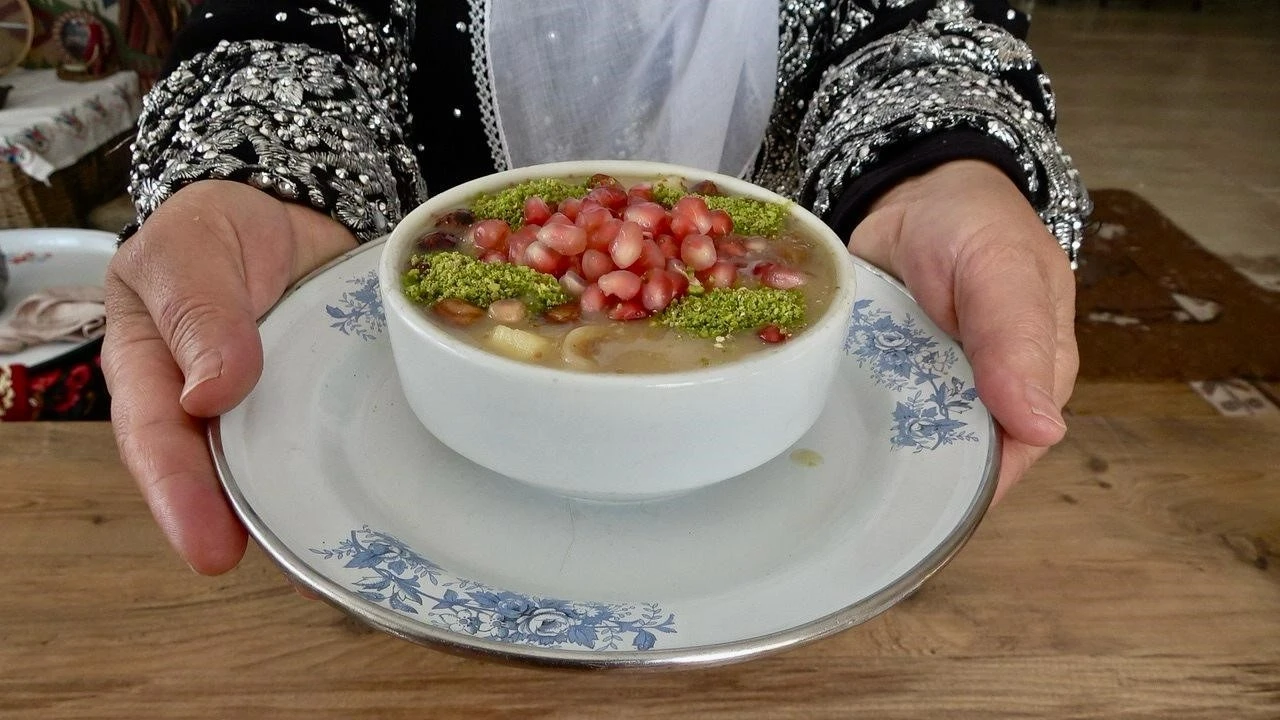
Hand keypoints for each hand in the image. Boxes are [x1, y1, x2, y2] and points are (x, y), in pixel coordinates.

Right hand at [103, 181, 357, 573]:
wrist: (284, 209)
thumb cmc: (216, 228)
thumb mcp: (191, 250)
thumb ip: (198, 311)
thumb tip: (209, 392)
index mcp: (154, 373)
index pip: (157, 441)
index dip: (181, 499)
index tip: (212, 551)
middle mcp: (211, 408)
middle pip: (222, 478)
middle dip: (254, 532)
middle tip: (297, 578)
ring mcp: (273, 411)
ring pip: (284, 472)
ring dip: (311, 515)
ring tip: (345, 563)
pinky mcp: (325, 405)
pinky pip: (338, 443)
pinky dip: (360, 473)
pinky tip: (389, 506)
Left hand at [849, 160, 1077, 500]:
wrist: (916, 188)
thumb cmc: (974, 223)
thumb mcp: (1000, 270)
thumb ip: (1016, 341)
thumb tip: (1042, 431)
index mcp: (1035, 376)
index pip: (1012, 453)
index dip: (975, 484)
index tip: (925, 506)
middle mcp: (983, 391)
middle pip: (954, 456)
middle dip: (915, 478)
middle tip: (862, 493)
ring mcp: (929, 385)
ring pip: (908, 441)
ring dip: (876, 456)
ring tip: (833, 480)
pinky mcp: (886, 375)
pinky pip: (871, 412)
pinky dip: (850, 422)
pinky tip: (821, 439)